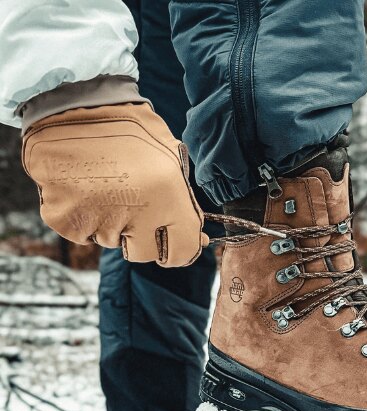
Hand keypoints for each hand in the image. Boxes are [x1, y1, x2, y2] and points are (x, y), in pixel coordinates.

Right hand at [22, 103, 207, 266]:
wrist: (72, 99)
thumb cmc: (127, 127)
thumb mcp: (169, 158)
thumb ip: (182, 202)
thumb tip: (198, 240)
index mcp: (170, 196)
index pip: (183, 252)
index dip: (180, 252)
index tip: (174, 247)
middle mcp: (139, 213)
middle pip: (144, 254)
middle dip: (140, 237)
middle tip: (130, 203)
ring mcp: (100, 219)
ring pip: (110, 241)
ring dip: (109, 223)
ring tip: (103, 185)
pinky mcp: (67, 219)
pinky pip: (81, 233)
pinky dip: (81, 218)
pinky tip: (82, 188)